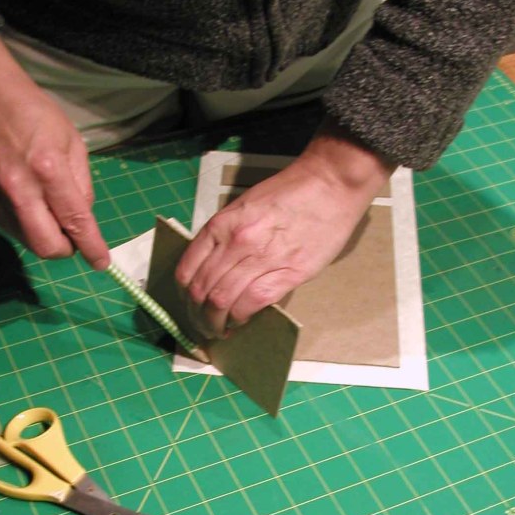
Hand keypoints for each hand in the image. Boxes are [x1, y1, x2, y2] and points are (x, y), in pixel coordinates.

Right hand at [0, 33, 109, 267]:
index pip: (75, 222)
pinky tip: (35, 207)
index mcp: (48, 169)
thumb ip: (82, 185)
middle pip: (47, 246)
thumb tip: (83, 219)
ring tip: (53, 212)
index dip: (91, 247)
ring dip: (48, 238)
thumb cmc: (33, 113)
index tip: (101, 262)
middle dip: (67, 249)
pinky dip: (30, 228)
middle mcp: (20, 190)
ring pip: (29, 243)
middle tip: (75, 235)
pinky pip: (14, 230)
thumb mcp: (73, 143)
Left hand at [175, 123, 395, 337]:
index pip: (188, 270)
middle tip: (203, 325)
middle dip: (198, 315)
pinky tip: (240, 322)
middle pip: (203, 291)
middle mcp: (236, 242)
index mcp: (222, 224)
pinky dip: (240, 317)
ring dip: (216, 322)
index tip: (189, 306)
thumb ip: (225, 236)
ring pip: (222, 301)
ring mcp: (261, 258)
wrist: (329, 185)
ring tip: (219, 329)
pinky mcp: (288, 273)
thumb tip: (213, 268)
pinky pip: (252, 303)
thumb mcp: (244, 207)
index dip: (184, 296)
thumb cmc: (288, 193)